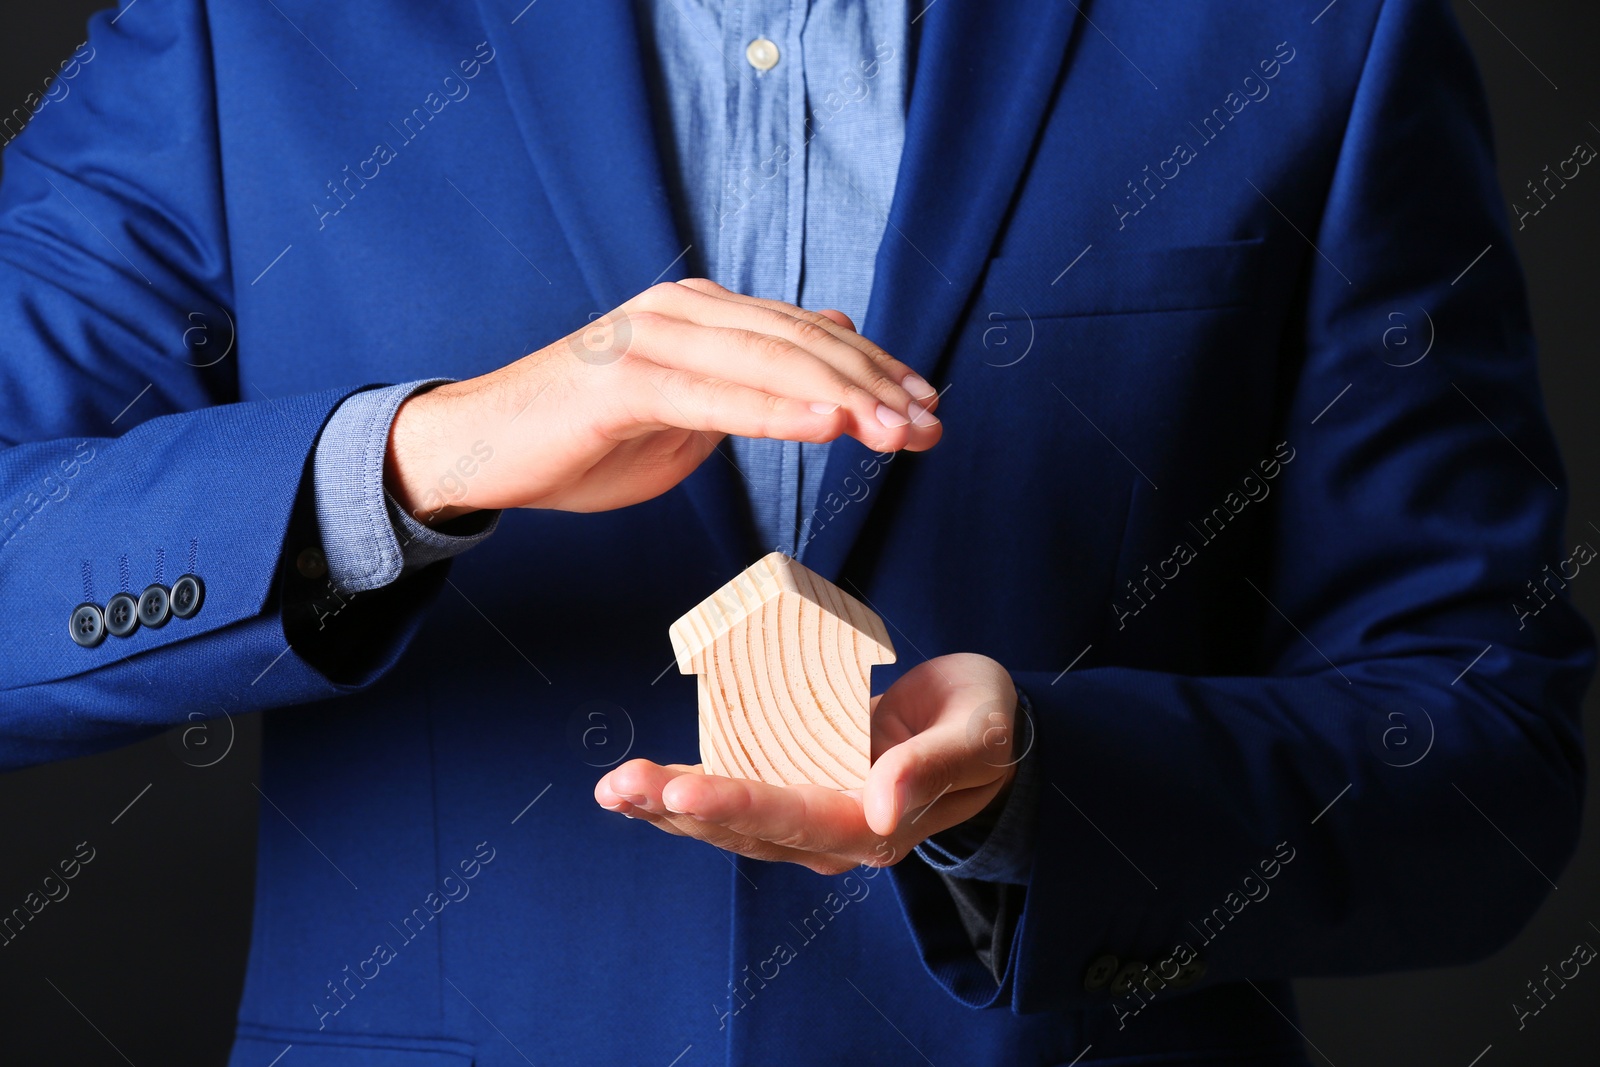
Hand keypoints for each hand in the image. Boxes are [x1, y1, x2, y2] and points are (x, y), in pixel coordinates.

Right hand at [385, 279, 941, 522]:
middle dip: (875, 385)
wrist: (484, 451)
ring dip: (844, 397)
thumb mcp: (690, 408)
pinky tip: (831, 424)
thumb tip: (830, 342)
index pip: (807, 334)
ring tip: (900, 430)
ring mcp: (651, 338)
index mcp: (702, 314)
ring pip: (770, 362)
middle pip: (801, 342)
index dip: (874, 368)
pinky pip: (715, 395)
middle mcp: (683, 310)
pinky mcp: (622, 381)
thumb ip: (755, 376)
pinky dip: (777, 410)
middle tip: (931, 425)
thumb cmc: (586, 439)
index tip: (929, 405)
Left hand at [593, 653, 1019, 874]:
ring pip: (729, 823)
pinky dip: (684, 791)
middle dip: (679, 808)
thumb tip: (881, 808)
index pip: (800, 821)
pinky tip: (641, 784)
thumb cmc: (986, 726)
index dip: (740, 808)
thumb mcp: (977, 735)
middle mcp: (836, 832)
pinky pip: (734, 795)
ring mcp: (812, 814)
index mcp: (880, 825)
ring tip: (613, 786)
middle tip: (621, 784)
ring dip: (667, 806)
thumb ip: (932, 769)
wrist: (986, 727)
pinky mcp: (797, 787)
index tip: (684, 790)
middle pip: (748, 830)